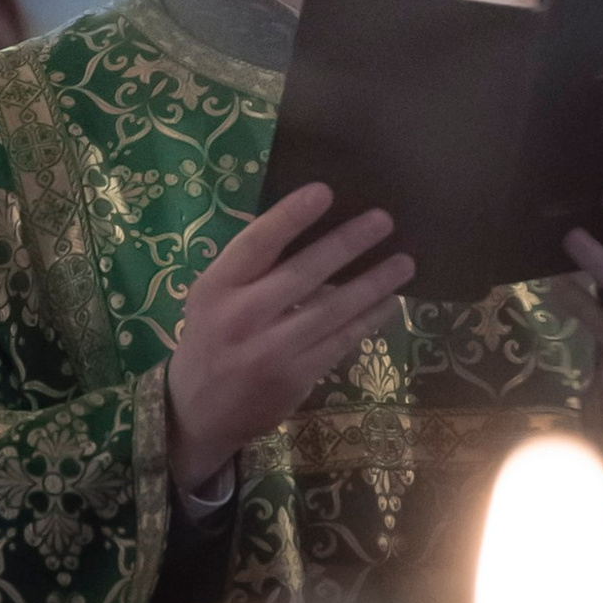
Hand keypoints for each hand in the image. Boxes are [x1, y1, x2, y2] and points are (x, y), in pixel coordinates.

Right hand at [167, 183, 414, 492]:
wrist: (199, 411)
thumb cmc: (212, 338)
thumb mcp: (214, 298)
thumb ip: (251, 268)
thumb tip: (312, 227)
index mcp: (217, 286)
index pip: (256, 243)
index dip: (290, 216)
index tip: (324, 191)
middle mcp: (242, 316)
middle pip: (303, 272)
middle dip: (348, 243)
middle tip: (383, 220)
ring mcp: (270, 349)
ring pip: (332, 309)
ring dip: (373, 283)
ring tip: (404, 262)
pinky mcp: (295, 376)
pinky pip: (341, 340)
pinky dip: (369, 319)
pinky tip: (389, 302)